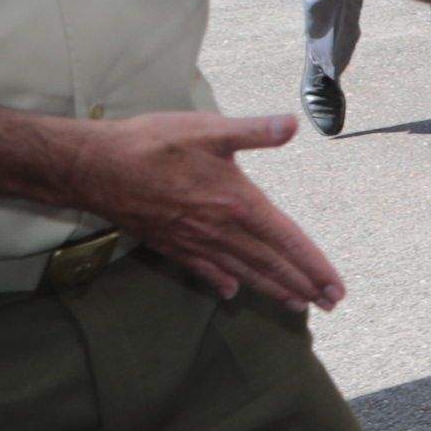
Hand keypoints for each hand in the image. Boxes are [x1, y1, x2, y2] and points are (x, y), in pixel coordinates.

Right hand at [68, 113, 346, 308]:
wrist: (94, 167)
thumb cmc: (152, 143)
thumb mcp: (208, 128)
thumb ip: (253, 131)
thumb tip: (292, 124)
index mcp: (238, 203)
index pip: (287, 241)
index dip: (315, 266)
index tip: (336, 288)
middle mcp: (221, 230)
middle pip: (271, 265)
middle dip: (303, 285)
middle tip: (330, 306)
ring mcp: (194, 241)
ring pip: (243, 272)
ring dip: (273, 290)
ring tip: (298, 306)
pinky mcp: (170, 244)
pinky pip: (204, 269)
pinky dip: (222, 281)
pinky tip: (232, 292)